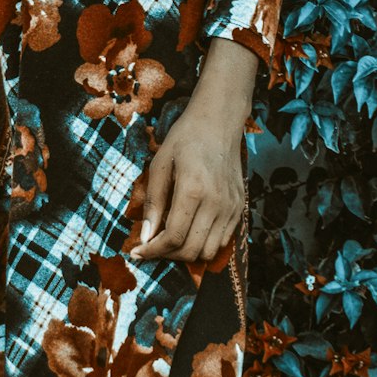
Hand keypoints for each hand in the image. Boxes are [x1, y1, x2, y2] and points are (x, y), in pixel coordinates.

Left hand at [130, 99, 244, 263]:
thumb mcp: (160, 163)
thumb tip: (145, 237)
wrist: (219, 121)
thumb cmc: (185, 138)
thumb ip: (153, 202)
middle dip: (168, 255)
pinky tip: (190, 229)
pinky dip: (204, 243)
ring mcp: (231, 207)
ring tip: (170, 239)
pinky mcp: (239, 207)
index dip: (152, 251)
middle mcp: (216, 202)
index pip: (174, 237)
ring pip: (208, 252)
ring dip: (186, 253)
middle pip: (191, 251)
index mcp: (193, 189)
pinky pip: (222, 241)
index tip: (137, 252)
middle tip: (152, 246)